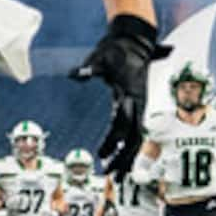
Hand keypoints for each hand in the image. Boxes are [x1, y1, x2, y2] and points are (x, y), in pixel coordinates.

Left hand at [71, 14, 166, 175]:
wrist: (135, 40)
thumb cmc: (116, 48)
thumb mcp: (101, 56)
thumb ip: (90, 68)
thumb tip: (76, 75)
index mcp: (129, 93)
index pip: (121, 123)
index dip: (111, 142)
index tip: (100, 155)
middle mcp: (137, 102)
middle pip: (134, 137)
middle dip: (123, 158)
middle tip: (110, 175)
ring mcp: (139, 105)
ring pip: (137, 137)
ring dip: (127, 156)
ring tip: (117, 175)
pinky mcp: (136, 105)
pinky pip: (135, 130)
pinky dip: (128, 146)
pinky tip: (119, 156)